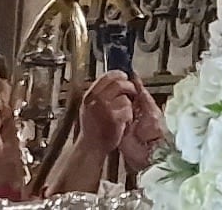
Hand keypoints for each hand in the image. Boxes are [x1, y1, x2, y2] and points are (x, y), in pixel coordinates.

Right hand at [41, 75, 159, 195]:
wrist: (90, 147)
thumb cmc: (92, 129)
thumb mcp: (89, 107)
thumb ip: (98, 93)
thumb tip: (111, 78)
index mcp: (90, 96)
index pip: (107, 76)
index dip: (118, 75)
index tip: (124, 76)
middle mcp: (96, 101)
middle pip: (118, 84)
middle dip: (129, 87)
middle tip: (131, 91)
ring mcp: (105, 110)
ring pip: (124, 97)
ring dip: (129, 104)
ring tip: (126, 111)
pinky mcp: (113, 120)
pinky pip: (127, 110)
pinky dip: (129, 115)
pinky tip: (124, 121)